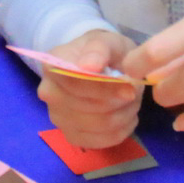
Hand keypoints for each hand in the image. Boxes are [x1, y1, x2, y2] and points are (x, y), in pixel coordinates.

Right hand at [37, 30, 144, 148]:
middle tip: (133, 91)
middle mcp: (49, 94)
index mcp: (52, 67)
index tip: (129, 85)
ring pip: (99, 126)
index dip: (105, 88)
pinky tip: (126, 115)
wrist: (98, 65)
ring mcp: (58, 118)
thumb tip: (89, 65)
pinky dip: (122, 130)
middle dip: (119, 101)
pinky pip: (102, 141)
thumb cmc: (103, 52)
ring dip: (124, 114)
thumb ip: (98, 49)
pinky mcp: (72, 136)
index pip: (75, 84)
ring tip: (131, 101)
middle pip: (89, 108)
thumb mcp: (106, 41)